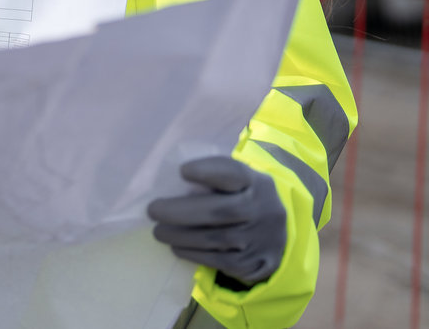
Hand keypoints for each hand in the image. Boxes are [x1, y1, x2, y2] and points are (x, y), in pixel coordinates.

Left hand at [147, 156, 286, 287]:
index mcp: (255, 182)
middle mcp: (262, 209)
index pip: (233, 173)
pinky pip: (220, 261)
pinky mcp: (255, 263)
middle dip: (181, 211)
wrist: (282, 233)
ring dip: (181, 236)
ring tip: (159, 232)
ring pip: (217, 239)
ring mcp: (261, 239)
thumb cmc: (243, 198)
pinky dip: (193, 254)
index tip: (182, 171)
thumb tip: (169, 180)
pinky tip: (177, 247)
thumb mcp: (238, 180)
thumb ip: (213, 176)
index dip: (208, 171)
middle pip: (221, 211)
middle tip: (152, 211)